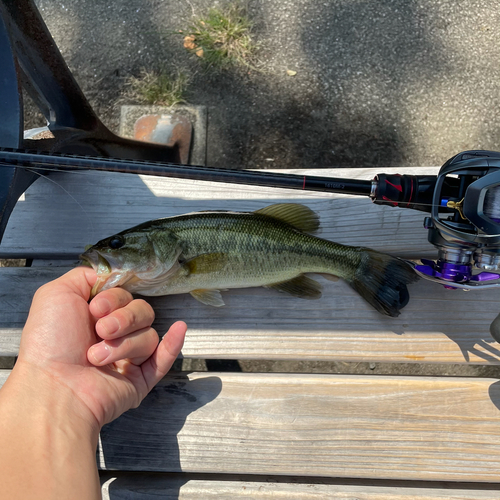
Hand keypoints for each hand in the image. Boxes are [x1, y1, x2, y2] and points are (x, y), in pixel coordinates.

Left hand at [15, 266, 186, 429]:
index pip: (124, 294)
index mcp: (96, 317)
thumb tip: (113, 275)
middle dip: (123, 318)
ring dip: (125, 343)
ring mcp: (127, 359)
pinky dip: (173, 344)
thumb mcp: (57, 294)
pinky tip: (179, 329)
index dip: (114, 297)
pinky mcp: (139, 380)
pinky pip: (164, 359)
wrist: (53, 386)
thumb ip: (86, 276)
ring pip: (148, 335)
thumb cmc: (49, 342)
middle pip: (142, 311)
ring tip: (97, 357)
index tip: (96, 307)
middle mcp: (113, 336)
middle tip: (100, 330)